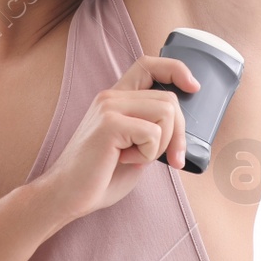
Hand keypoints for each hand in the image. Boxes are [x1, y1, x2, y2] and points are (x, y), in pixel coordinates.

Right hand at [34, 54, 197, 225]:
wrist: (66, 195)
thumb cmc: (99, 176)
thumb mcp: (133, 147)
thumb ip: (151, 130)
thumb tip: (182, 128)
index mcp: (116, 99)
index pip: (148, 65)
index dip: (175, 69)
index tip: (194, 87)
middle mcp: (111, 97)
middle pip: (169, 98)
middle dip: (179, 134)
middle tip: (172, 160)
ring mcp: (109, 108)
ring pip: (166, 113)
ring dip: (162, 145)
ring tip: (136, 158)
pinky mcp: (110, 125)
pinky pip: (153, 133)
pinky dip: (148, 154)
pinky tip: (124, 160)